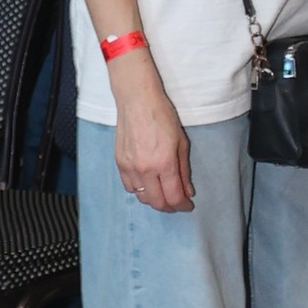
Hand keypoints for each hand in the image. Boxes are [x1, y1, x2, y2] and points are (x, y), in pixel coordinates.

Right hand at [110, 55, 192, 210]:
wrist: (137, 100)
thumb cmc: (162, 116)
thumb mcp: (181, 142)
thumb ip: (184, 170)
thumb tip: (187, 191)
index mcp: (164, 163)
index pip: (173, 197)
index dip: (182, 205)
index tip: (187, 205)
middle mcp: (145, 168)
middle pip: (157, 202)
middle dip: (170, 207)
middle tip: (177, 203)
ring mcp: (129, 167)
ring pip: (141, 197)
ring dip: (154, 199)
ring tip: (163, 193)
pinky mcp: (119, 163)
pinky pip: (129, 187)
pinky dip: (139, 190)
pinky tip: (147, 184)